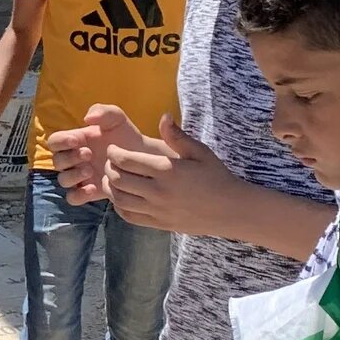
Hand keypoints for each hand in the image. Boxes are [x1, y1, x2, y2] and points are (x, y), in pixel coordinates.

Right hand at [46, 104, 156, 205]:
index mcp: (75, 141)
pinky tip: (93, 188)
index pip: (55, 141)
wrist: (142, 157)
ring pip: (63, 180)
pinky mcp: (88, 191)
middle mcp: (74, 160)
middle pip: (57, 162)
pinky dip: (79, 195)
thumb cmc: (126, 136)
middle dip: (69, 158)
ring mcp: (80, 177)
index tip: (77, 140)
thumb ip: (103, 111)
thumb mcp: (117, 119)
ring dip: (73, 176)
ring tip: (90, 170)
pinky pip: (73, 198)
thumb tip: (86, 119)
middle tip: (88, 154)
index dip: (61, 141)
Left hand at [104, 116, 247, 234]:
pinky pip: (129, 216)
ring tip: (113, 178)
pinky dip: (119, 205)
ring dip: (110, 187)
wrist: (230, 210)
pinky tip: (122, 196)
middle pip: (118, 179)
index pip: (126, 160)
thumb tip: (164, 116)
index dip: (113, 153)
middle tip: (111, 162)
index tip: (114, 149)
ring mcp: (157, 210)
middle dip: (109, 168)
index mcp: (167, 170)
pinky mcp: (158, 224)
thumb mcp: (200, 152)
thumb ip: (177, 136)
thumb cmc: (216, 176)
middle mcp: (159, 191)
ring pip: (119, 199)